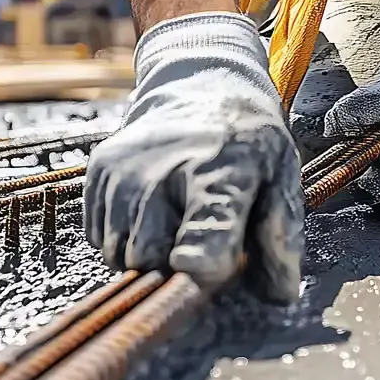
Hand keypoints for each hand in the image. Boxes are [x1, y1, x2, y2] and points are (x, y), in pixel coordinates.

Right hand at [84, 13, 302, 301]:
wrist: (200, 85)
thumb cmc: (247, 141)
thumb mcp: (282, 175)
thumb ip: (282, 235)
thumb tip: (281, 295)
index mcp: (219, 172)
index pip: (204, 228)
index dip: (201, 260)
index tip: (198, 271)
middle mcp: (162, 171)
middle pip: (151, 258)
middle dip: (176, 268)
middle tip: (203, 245)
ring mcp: (123, 171)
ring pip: (120, 255)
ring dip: (149, 255)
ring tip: (178, 223)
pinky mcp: (97, 171)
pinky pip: (99, 238)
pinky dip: (124, 238)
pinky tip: (153, 211)